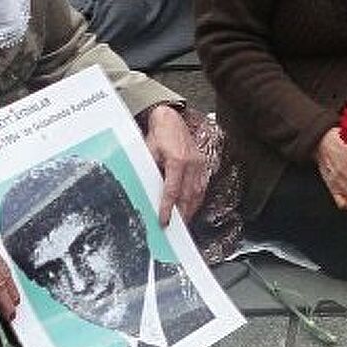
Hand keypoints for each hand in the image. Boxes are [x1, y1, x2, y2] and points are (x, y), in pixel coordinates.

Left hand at [142, 104, 202, 222]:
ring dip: (190, 209)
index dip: (167, 208)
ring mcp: (199, 164)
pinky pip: (202, 186)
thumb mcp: (148, 151)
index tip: (163, 221)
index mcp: (178, 160)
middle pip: (188, 195)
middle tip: (174, 228)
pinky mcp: (203, 163)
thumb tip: (144, 191)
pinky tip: (191, 207)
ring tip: (183, 222)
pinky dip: (197, 199)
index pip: (172, 191)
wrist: (171, 118)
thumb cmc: (158, 134)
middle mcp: (192, 164)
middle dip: (181, 214)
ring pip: (197, 193)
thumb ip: (148, 170)